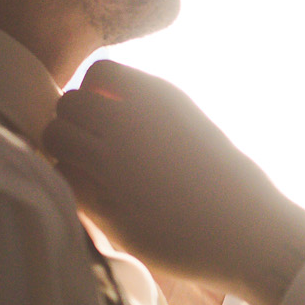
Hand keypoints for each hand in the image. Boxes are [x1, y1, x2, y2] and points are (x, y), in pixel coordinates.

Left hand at [45, 61, 304, 304]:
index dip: (98, 95)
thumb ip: (148, 114)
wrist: (248, 231)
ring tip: (92, 173)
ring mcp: (114, 164)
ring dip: (66, 153)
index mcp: (159, 97)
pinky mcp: (105, 205)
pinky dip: (73, 186)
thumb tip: (105, 109)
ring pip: (56, 139)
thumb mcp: (192, 125)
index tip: (111, 118)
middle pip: (69, 104)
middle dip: (75, 123)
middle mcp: (131, 123)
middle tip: (93, 149)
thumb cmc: (229, 183)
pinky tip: (99, 199)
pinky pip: (65, 181)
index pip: (98, 73)